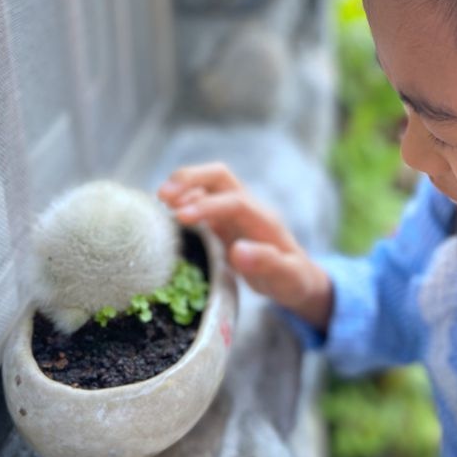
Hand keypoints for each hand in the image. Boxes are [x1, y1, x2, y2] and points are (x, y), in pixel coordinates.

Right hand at [158, 162, 331, 330]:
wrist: (296, 279)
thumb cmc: (293, 280)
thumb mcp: (288, 278)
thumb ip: (268, 263)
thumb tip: (239, 251)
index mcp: (263, 219)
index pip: (234, 201)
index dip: (207, 205)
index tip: (181, 216)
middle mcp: (247, 209)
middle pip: (219, 177)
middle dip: (190, 178)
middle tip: (162, 195)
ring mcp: (234, 213)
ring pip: (207, 185)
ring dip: (184, 187)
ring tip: (160, 200)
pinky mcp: (223, 222)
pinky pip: (201, 202)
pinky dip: (183, 202)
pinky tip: (168, 213)